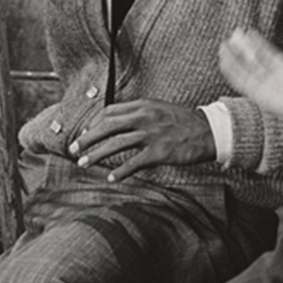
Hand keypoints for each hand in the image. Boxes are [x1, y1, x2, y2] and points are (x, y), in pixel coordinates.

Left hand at [68, 100, 215, 182]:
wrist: (209, 131)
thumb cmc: (182, 122)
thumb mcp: (159, 109)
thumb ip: (138, 113)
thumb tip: (115, 122)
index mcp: (143, 105)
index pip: (109, 112)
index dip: (93, 124)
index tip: (84, 134)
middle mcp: (144, 117)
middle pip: (107, 126)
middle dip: (87, 138)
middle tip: (73, 149)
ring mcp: (151, 135)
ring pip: (116, 144)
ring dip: (96, 155)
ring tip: (84, 163)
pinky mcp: (159, 152)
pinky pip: (134, 162)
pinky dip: (120, 171)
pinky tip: (111, 177)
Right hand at [219, 9, 282, 122]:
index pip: (272, 57)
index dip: (258, 45)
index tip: (247, 32)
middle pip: (258, 66)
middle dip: (244, 51)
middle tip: (232, 36)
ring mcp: (276, 93)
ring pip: (250, 75)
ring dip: (236, 62)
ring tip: (224, 47)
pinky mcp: (269, 101)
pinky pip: (248, 87)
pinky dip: (235, 75)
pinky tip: (226, 61)